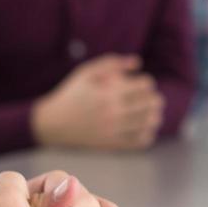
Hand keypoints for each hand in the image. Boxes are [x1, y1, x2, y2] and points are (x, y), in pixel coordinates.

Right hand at [33, 54, 163, 150]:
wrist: (52, 123)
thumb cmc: (71, 94)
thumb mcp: (86, 72)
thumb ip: (112, 63)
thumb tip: (137, 61)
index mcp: (109, 93)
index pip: (143, 86)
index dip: (147, 83)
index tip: (144, 84)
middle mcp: (113, 113)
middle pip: (149, 104)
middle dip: (155, 99)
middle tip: (153, 98)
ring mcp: (113, 130)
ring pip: (147, 123)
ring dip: (155, 117)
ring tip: (154, 113)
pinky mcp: (111, 144)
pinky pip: (138, 142)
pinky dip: (147, 135)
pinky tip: (146, 130)